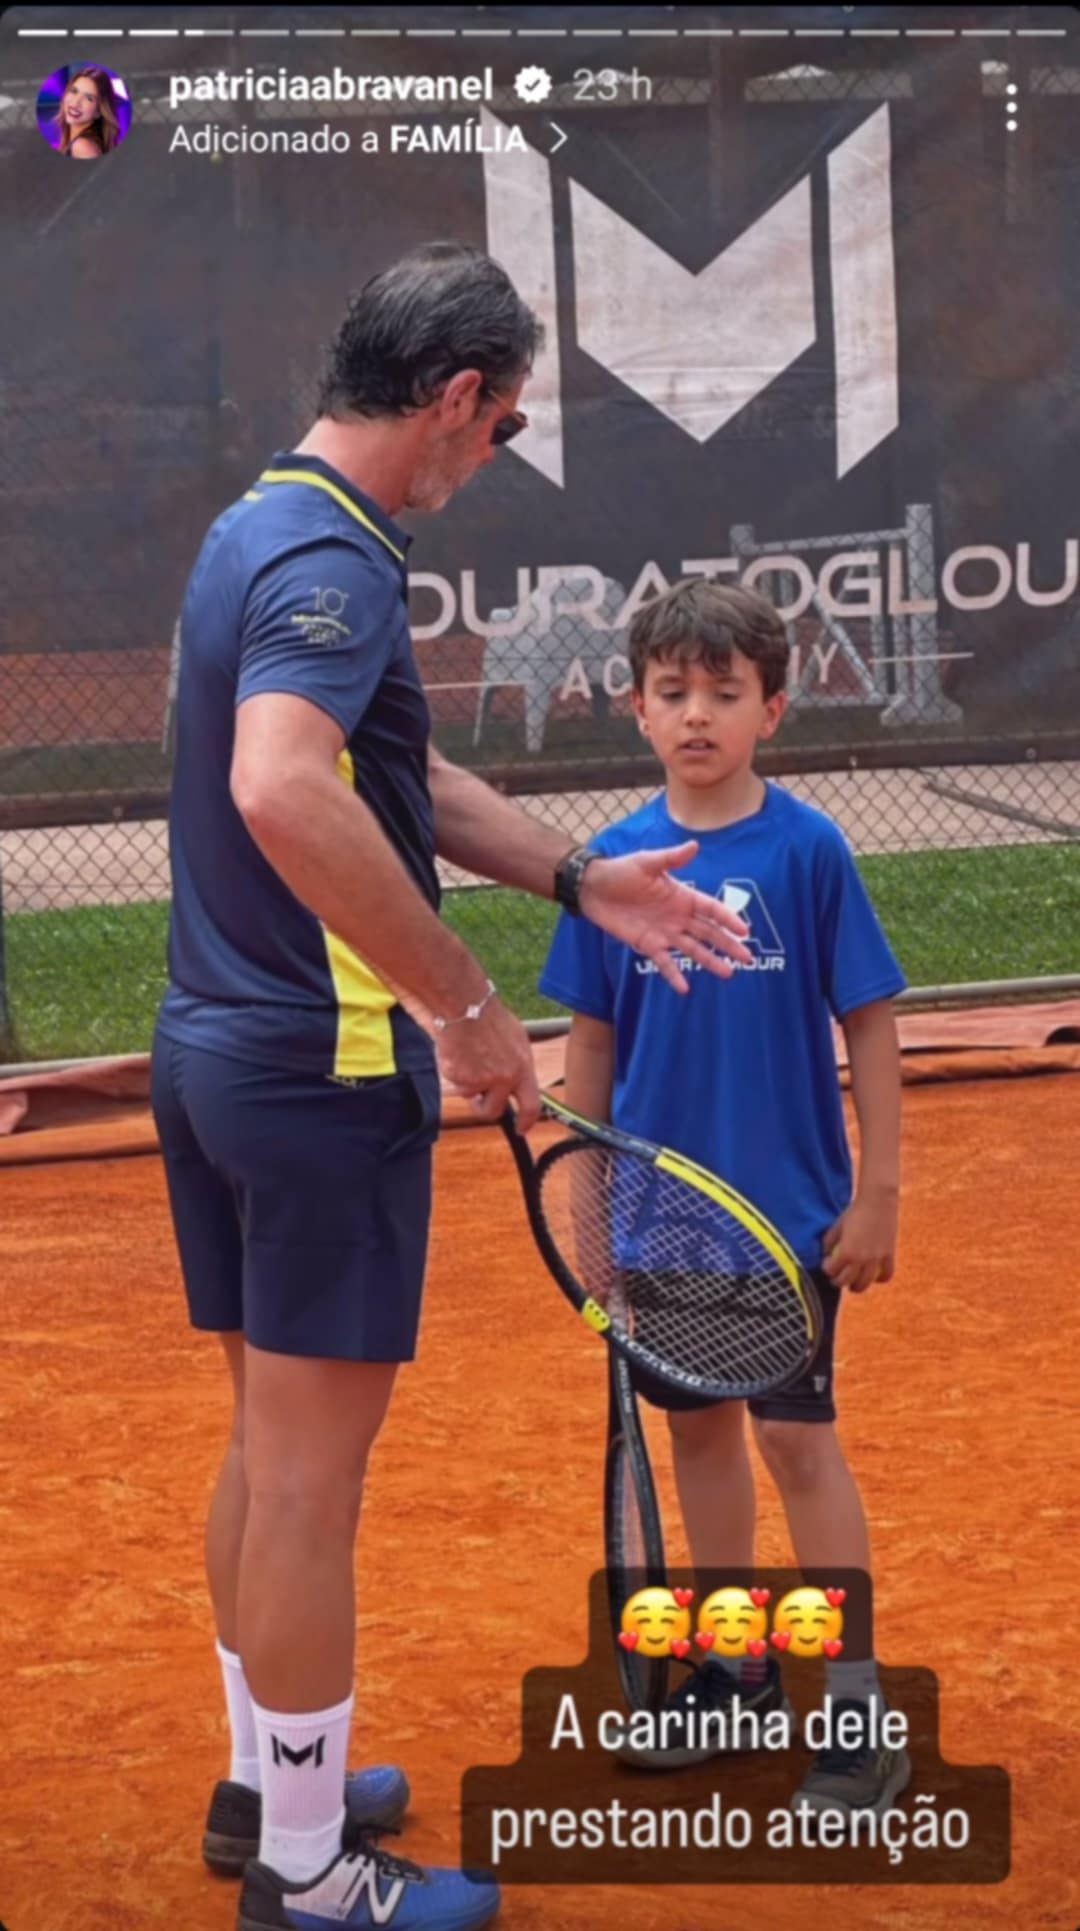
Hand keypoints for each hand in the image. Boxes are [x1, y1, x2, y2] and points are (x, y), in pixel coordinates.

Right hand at [435, 996, 540, 1129]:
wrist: (465, 1006)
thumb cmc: (489, 1018)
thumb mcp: (516, 1040)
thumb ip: (517, 1065)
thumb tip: (516, 1083)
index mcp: (523, 1068)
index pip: (532, 1105)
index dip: (527, 1121)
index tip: (522, 1129)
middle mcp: (505, 1078)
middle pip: (494, 1110)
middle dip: (484, 1107)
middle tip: (477, 1098)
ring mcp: (482, 1080)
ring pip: (470, 1096)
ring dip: (466, 1083)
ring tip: (465, 1057)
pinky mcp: (460, 1078)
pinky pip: (455, 1084)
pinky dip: (454, 1072)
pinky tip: (455, 1052)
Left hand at [578, 844, 751, 992]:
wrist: (593, 888)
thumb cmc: (621, 871)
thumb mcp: (646, 862)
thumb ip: (671, 859)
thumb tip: (695, 845)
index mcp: (682, 896)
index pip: (711, 909)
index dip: (727, 919)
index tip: (744, 931)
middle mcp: (678, 916)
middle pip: (709, 933)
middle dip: (728, 945)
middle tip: (747, 958)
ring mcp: (665, 932)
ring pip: (693, 949)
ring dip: (710, 961)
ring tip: (728, 974)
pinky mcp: (648, 945)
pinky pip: (664, 962)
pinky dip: (674, 975)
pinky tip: (685, 989)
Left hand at [822, 1189, 897, 1292]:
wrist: (878, 1201)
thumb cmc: (855, 1211)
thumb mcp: (837, 1226)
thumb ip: (829, 1241)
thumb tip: (826, 1253)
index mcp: (846, 1251)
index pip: (832, 1270)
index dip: (827, 1269)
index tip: (827, 1265)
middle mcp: (861, 1259)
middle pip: (847, 1281)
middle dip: (838, 1282)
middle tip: (836, 1279)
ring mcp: (876, 1259)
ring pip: (865, 1283)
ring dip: (857, 1286)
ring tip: (853, 1285)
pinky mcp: (889, 1255)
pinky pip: (886, 1275)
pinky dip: (879, 1279)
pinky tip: (874, 1277)